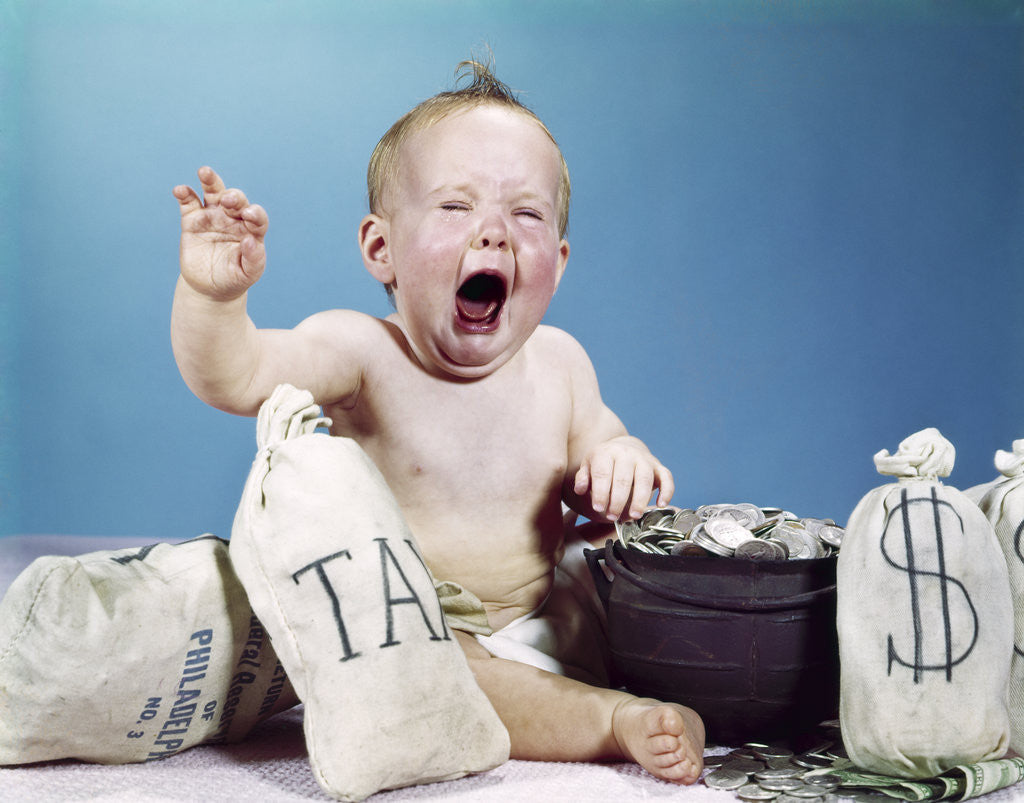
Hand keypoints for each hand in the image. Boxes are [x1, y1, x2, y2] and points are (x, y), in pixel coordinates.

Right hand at [173, 166, 267, 300]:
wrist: (210, 287)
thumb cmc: (234, 278)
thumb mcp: (248, 274)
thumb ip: (254, 259)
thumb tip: (251, 241)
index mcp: (251, 230)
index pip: (257, 217)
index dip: (255, 214)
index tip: (249, 216)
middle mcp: (233, 218)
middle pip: (236, 199)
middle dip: (233, 196)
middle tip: (227, 200)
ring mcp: (212, 216)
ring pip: (213, 192)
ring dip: (210, 180)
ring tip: (204, 172)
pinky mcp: (192, 220)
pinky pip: (188, 202)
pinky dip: (184, 194)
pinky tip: (180, 190)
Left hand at [573, 436, 673, 521]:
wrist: (623, 447)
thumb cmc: (603, 462)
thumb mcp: (588, 466)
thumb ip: (583, 478)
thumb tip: (580, 489)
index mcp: (606, 452)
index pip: (603, 474)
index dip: (601, 492)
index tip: (598, 508)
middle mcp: (626, 453)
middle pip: (623, 479)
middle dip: (618, 501)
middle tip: (613, 517)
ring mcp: (644, 459)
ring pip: (645, 479)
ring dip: (640, 499)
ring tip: (634, 516)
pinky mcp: (658, 466)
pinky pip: (666, 477)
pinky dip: (667, 491)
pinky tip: (661, 505)